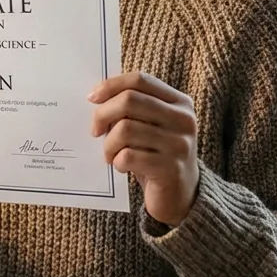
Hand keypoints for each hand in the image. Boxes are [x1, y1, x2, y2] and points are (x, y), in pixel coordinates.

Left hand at [89, 72, 199, 227]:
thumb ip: (133, 108)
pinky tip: (122, 167)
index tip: (92, 98)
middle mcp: (184, 120)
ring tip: (110, 154)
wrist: (181, 196)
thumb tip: (95, 97)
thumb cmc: (157, 155)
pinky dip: (117, 161)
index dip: (111, 85)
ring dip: (108, 144)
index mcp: (180, 103)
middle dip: (102, 114)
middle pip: (129, 100)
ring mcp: (179, 144)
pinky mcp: (170, 169)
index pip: (140, 80)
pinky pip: (128, 156)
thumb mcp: (152, 126)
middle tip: (95, 131)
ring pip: (125, 129)